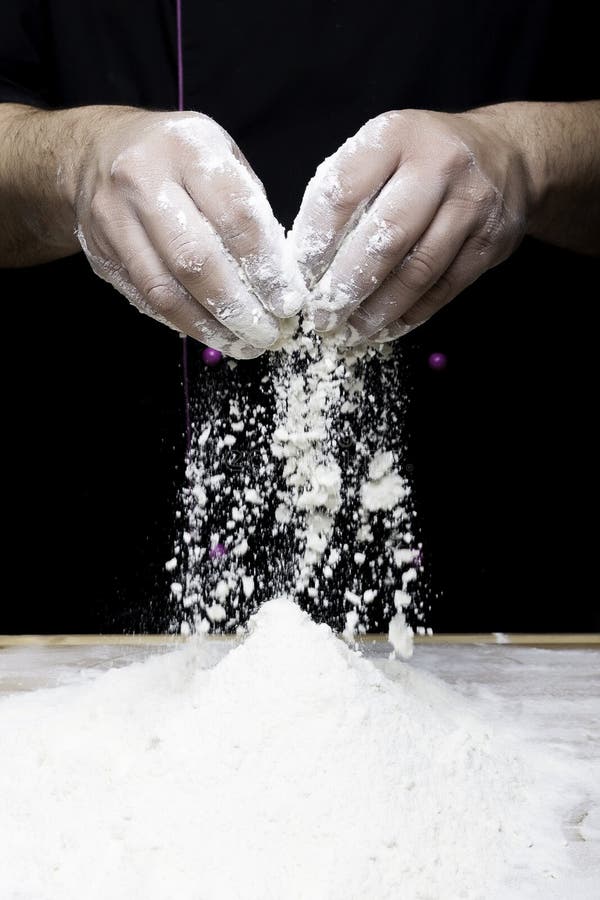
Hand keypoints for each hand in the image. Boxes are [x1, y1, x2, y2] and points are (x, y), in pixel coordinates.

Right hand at [74, 109, 304, 357]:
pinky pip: (145, 299)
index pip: (236, 218)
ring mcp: (114, 220)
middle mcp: (143, 181)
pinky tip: (210, 333)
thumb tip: (280, 274)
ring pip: (165, 291)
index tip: (290, 302)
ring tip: (243, 344)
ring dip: (210, 327)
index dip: (267, 268)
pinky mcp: (101, 254)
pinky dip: (183, 322)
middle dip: (239, 307)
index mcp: (187, 148)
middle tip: (269, 333)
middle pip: (196, 261)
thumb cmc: (176, 155)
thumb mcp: (220, 154)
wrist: (95, 149)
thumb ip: (249, 206)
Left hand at [291, 107, 532, 341]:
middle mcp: (438, 166)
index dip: (317, 242)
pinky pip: (444, 288)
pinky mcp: (490, 242)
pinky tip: (386, 327)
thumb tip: (309, 260)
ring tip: (352, 330)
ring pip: (417, 271)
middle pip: (385, 239)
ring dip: (379, 310)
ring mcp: (470, 206)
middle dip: (347, 286)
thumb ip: (348, 191)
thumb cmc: (424, 158)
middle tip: (322, 316)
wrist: (508, 155)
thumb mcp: (385, 149)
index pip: (344, 192)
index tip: (300, 277)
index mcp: (396, 136)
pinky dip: (411, 314)